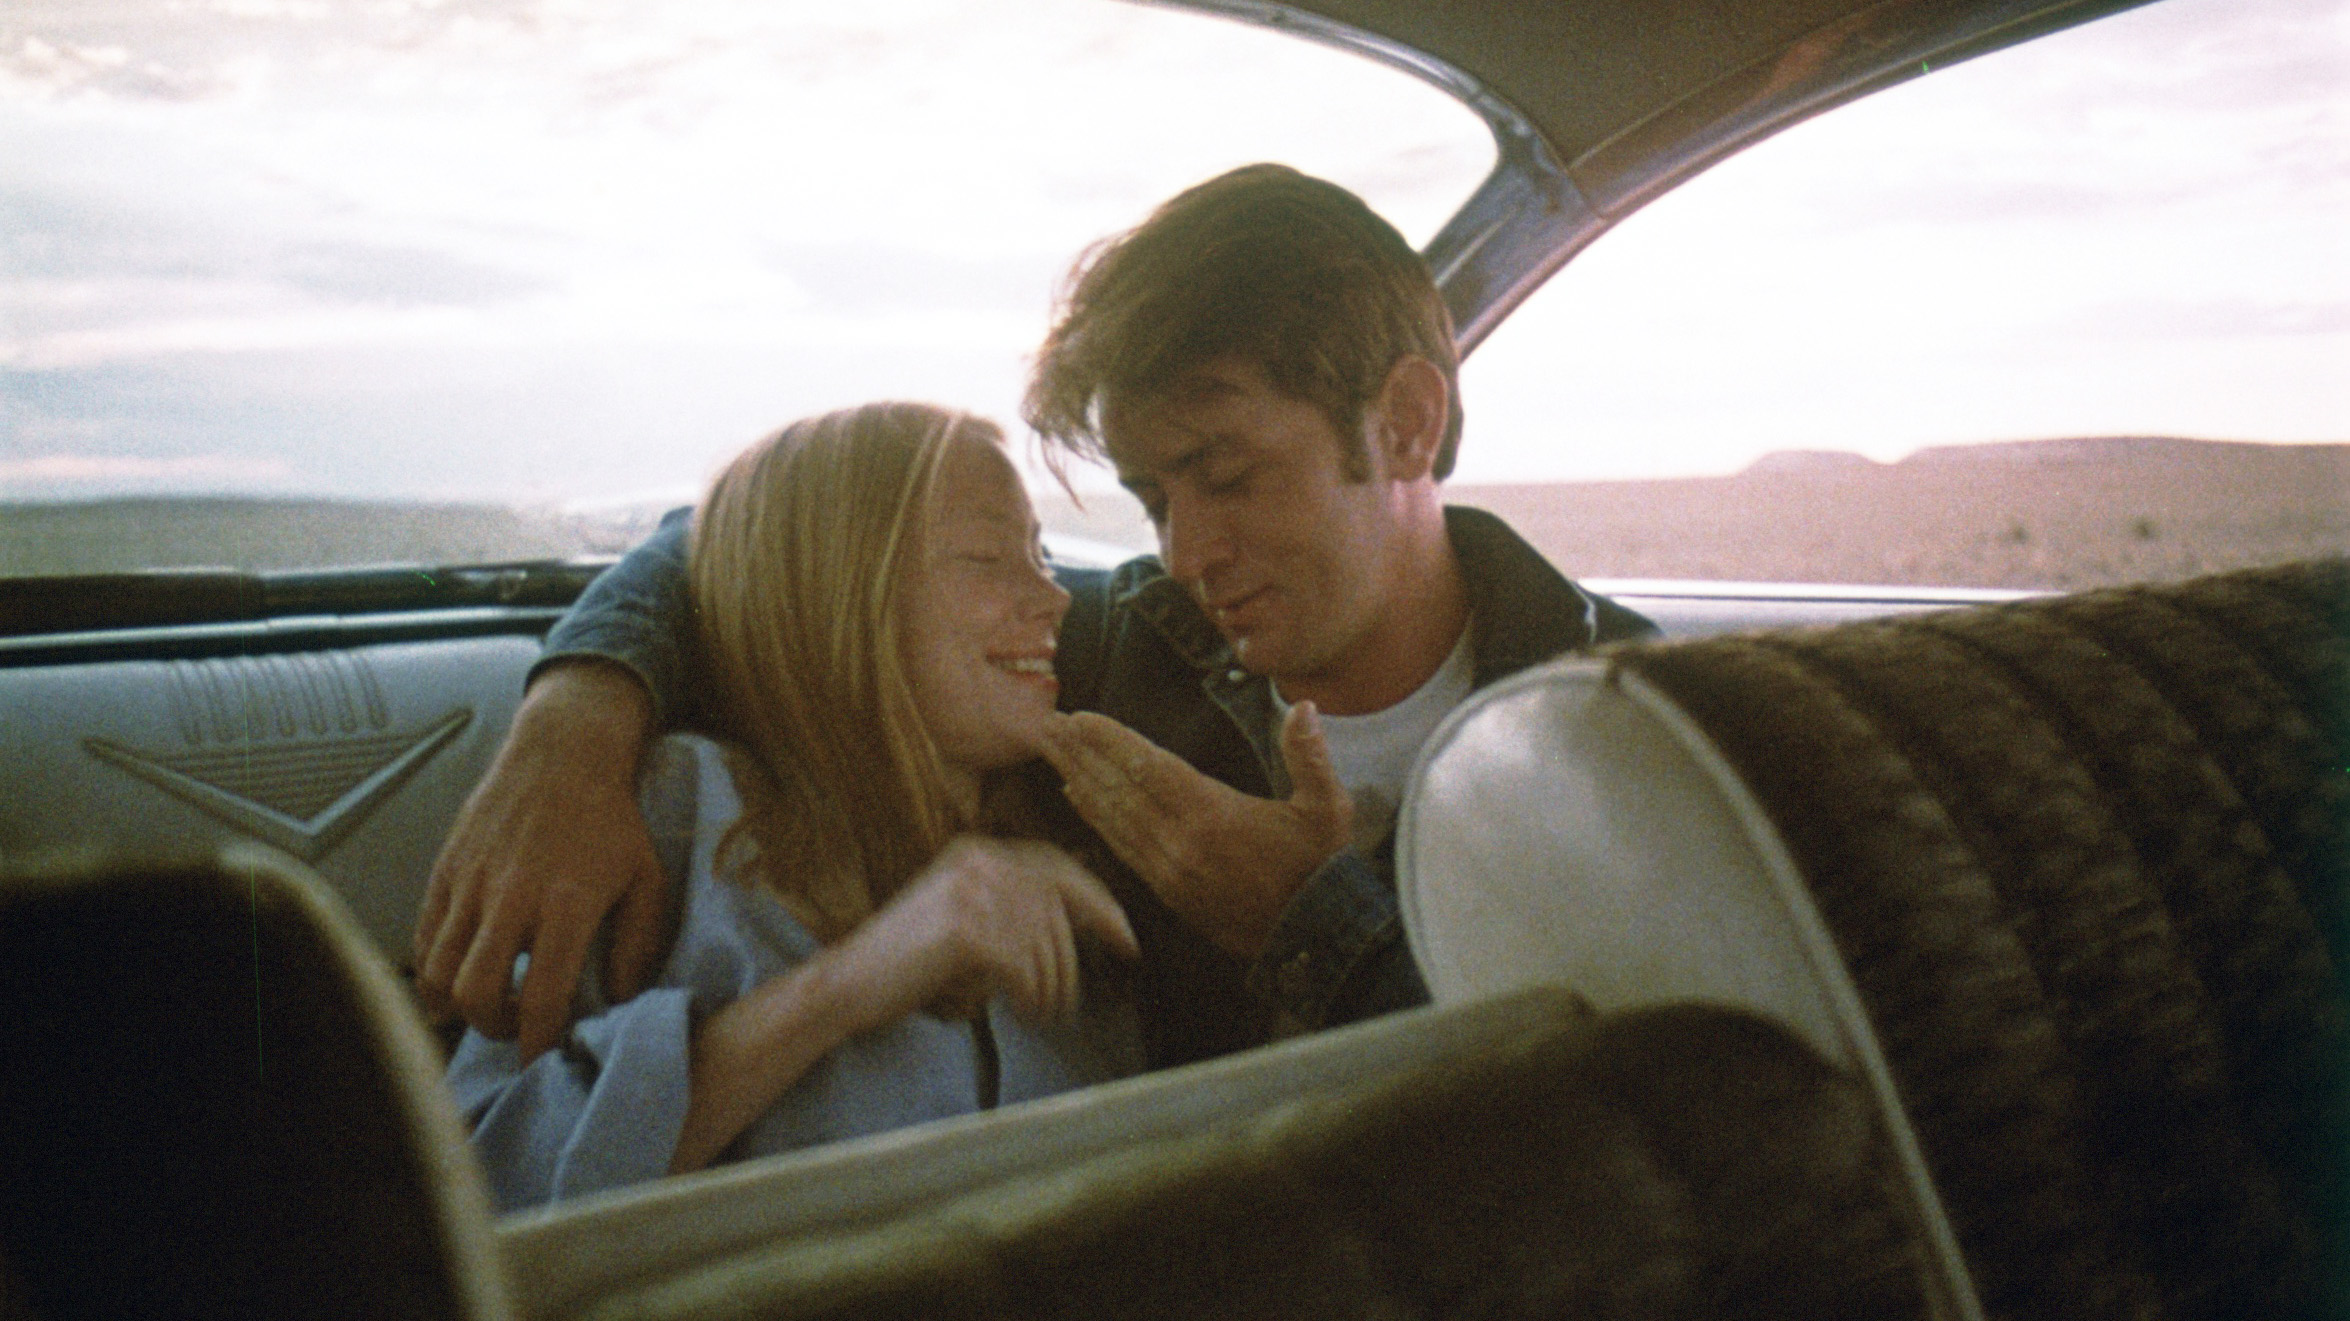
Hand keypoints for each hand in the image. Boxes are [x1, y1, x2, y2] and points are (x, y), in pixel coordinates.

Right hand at [413, 661, 671, 1059]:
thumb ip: (637, 945)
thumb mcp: (647, 879)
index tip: (545, 1058)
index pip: (543, 998)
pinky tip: (461, 973)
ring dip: (462, 1005)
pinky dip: (435, 969)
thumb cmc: (611, 820)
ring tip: (490, 1002)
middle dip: (496, 1028)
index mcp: (567, 904)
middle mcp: (512, 898)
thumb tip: (620, 1000)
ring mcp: (472, 884)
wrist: (562, 753)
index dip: (540, 1042)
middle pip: (479, 995)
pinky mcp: (446, 871)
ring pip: (441, 973)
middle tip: (518, 1025)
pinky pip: (424, 939)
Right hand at [824, 837, 1138, 1025]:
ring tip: (1039, 1016)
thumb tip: (1082, 921)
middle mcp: (977, 861)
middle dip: (1072, 961)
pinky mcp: (965, 928)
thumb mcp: (964, 918)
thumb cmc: (906, 962)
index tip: (1127, 939)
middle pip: (1057, 909)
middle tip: (1073, 1004)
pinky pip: (1025, 966)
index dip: (1098, 903)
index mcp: (977, 851)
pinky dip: (1031, 996)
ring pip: (1045, 942)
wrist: (847, 983)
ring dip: (1051, 988)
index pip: (1056, 869)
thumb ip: (1012, 908)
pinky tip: (1021, 1014)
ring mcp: (970, 891)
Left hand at [1038, 704, 1351, 958]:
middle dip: (1082, 755)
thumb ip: (1311, 755)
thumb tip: (1305, 706)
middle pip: (1119, 790)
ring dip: (1081, 781)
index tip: (1080, 718)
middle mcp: (1182, 843)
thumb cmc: (1321, 868)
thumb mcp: (1329, 809)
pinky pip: (1122, 848)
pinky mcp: (1168, 891)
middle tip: (1049, 726)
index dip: (1112, 741)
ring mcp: (1171, 870)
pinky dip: (1097, 819)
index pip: (1150, 768)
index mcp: (1215, 815)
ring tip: (1054, 753)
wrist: (1311, 938)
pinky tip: (1078, 797)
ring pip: (1114, 818)